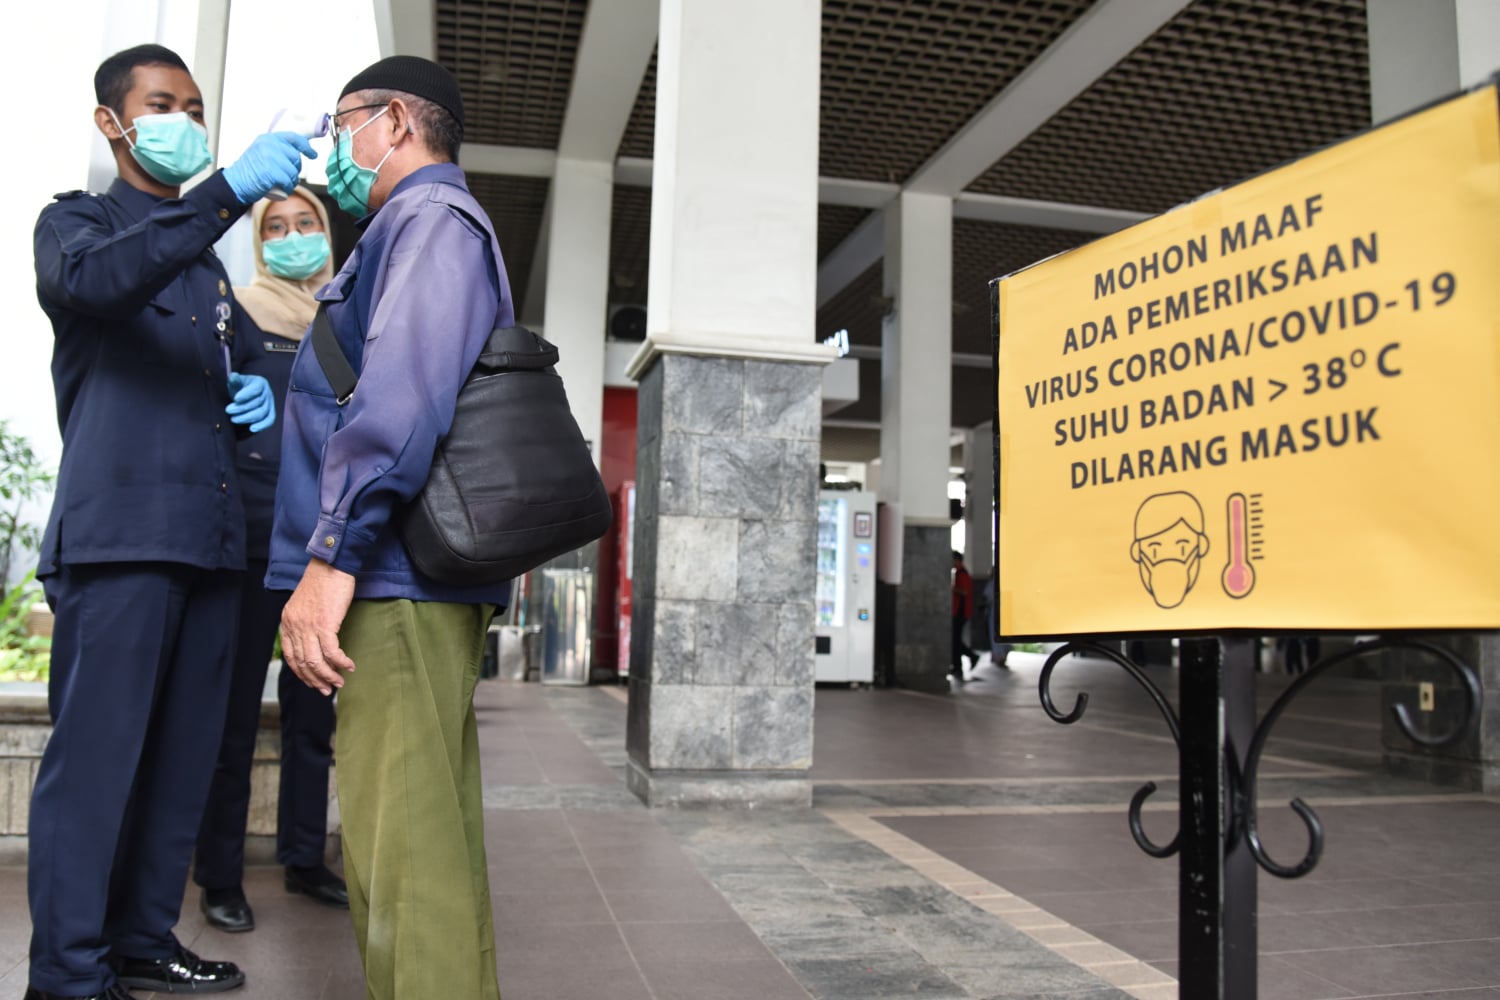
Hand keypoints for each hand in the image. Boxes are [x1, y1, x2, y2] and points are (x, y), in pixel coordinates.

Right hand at [223, 131, 316, 203]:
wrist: (234, 183)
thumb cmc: (249, 172)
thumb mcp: (262, 153)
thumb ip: (277, 150)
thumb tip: (298, 154)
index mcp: (268, 139)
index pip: (293, 138)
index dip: (305, 146)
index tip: (313, 154)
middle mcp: (269, 145)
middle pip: (296, 157)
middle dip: (295, 169)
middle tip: (287, 177)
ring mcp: (270, 157)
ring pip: (294, 171)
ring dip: (291, 181)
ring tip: (282, 184)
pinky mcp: (271, 171)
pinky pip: (288, 181)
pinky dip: (287, 188)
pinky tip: (281, 189)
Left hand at [226, 372, 275, 432]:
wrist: (245, 395)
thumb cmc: (239, 387)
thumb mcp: (235, 382)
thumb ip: (234, 380)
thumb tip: (233, 376)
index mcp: (260, 382)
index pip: (256, 389)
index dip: (246, 394)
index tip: (235, 399)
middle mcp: (268, 393)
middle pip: (257, 403)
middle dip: (242, 408)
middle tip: (228, 410)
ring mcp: (271, 404)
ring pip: (262, 413)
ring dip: (247, 418)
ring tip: (233, 419)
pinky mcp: (270, 414)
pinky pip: (269, 420)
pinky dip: (262, 426)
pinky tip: (251, 429)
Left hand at [281, 559, 356, 694]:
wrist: (332, 565)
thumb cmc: (323, 581)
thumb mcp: (305, 604)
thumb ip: (305, 622)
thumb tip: (316, 642)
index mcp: (287, 622)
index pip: (290, 656)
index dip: (302, 673)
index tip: (313, 681)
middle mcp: (294, 626)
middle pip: (302, 663)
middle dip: (316, 680)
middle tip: (327, 689)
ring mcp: (308, 626)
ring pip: (316, 661)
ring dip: (329, 675)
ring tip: (339, 682)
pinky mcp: (324, 624)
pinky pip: (331, 651)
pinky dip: (341, 661)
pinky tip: (349, 665)